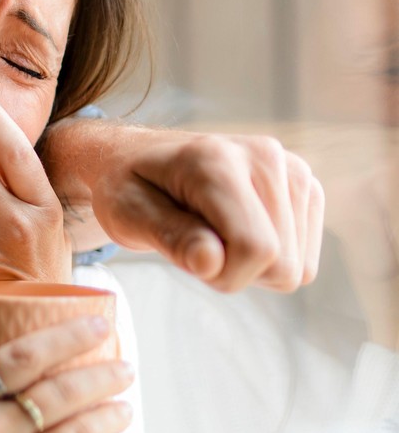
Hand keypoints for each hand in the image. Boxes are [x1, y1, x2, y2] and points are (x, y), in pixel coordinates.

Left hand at [43, 121, 324, 291]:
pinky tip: (236, 231)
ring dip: (251, 266)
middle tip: (194, 242)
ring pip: (298, 268)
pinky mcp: (306, 188)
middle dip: (234, 271)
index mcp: (216, 160)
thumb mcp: (127, 214)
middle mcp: (265, 157)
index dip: (222, 276)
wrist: (142, 159)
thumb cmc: (129, 188)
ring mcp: (293, 170)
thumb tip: (211, 263)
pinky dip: (269, 259)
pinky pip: (305, 261)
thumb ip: (170, 237)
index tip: (186, 259)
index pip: (255, 248)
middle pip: (282, 265)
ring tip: (213, 233)